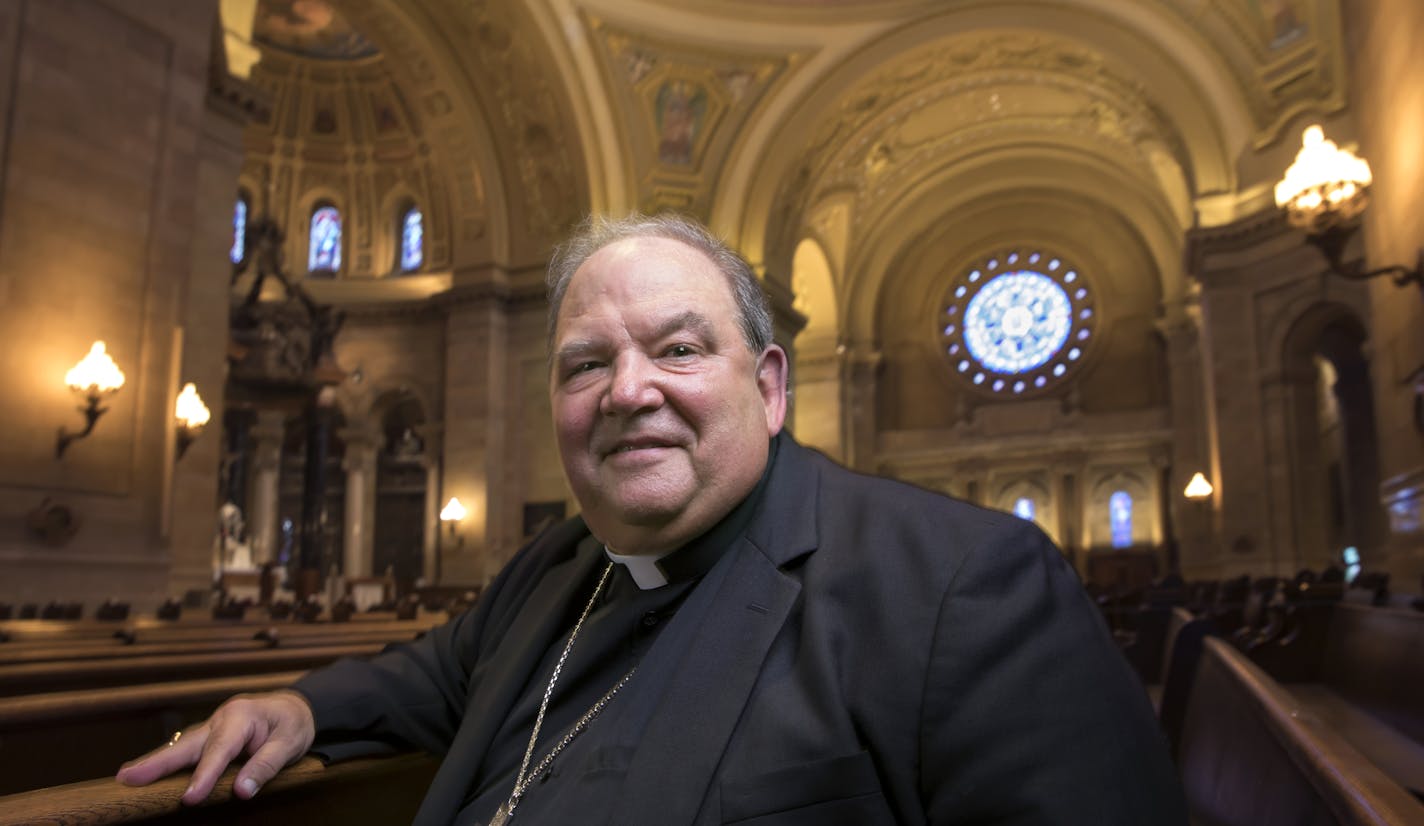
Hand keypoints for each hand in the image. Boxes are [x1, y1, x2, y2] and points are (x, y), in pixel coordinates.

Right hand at [116, 689, 314, 804]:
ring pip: (182, 746)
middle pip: (187, 744)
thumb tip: (241, 791)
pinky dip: (168, 760)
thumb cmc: (293, 724)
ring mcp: (213, 725)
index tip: (189, 798)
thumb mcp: (290, 744)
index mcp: (241, 716)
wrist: (296, 707)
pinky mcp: (210, 735)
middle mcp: (221, 718)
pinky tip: (150, 773)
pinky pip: (187, 749)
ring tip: (127, 777)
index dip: (204, 775)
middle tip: (127, 777)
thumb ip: (266, 766)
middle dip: (157, 762)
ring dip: (155, 762)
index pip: (220, 750)